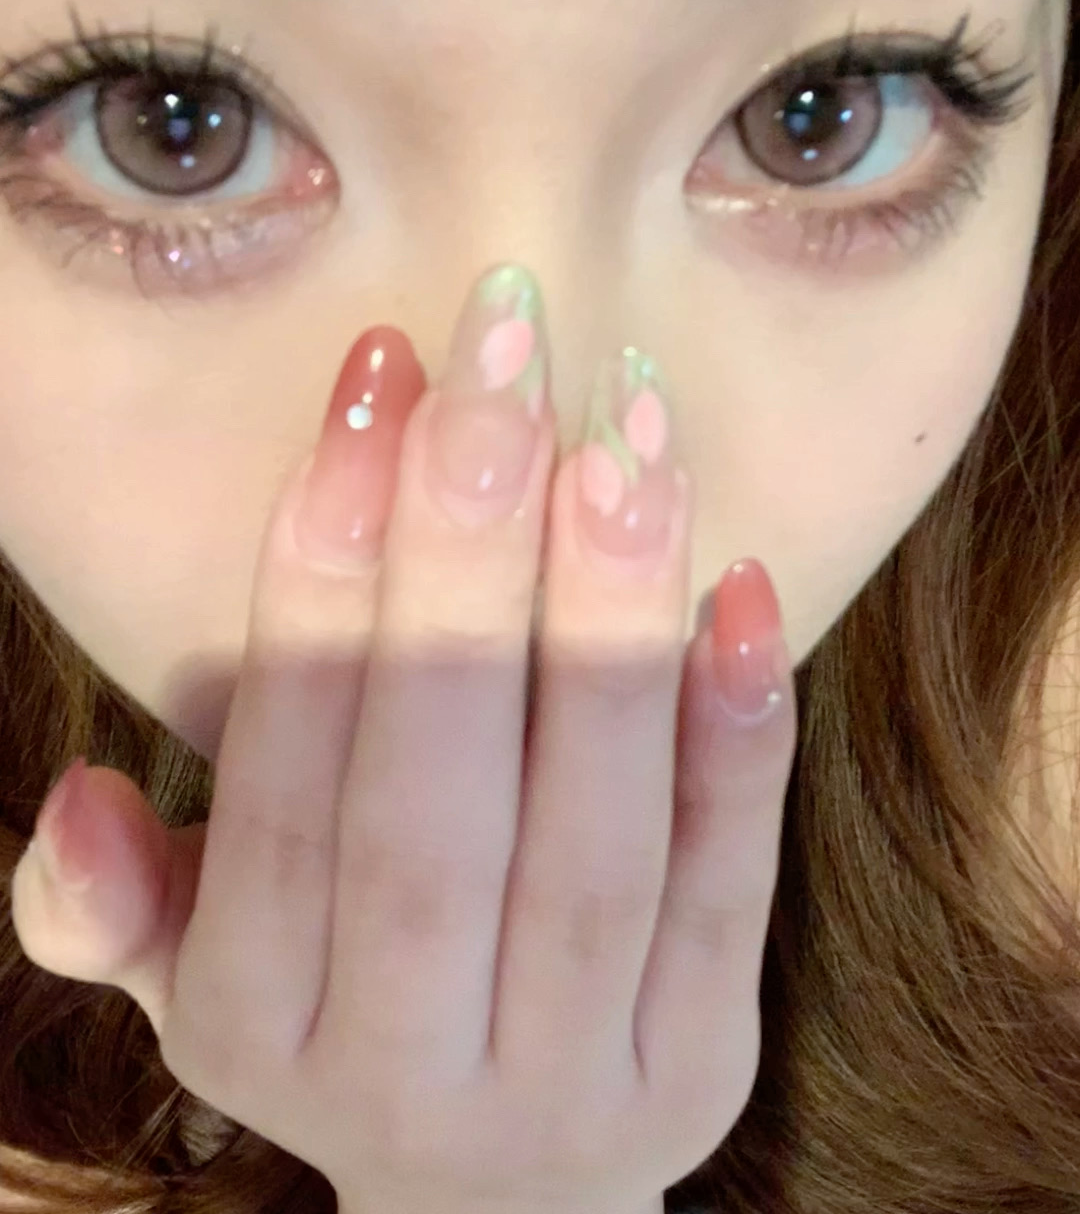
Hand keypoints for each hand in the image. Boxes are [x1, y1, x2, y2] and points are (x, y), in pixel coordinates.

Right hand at [11, 265, 797, 1213]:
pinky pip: (723, 891)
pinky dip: (732, 738)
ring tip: (622, 441)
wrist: (502, 1205)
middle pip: (430, 797)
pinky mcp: (697, 1062)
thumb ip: (128, 906)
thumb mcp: (213, 979)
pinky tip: (736, 588)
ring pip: (588, 832)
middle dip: (462, 564)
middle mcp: (398, 1055)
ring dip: (605, 620)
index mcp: (251, 1014)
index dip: (322, 576)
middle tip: (503, 368)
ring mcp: (563, 1073)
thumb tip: (74, 802)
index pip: (284, 776)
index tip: (376, 392)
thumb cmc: (350, 1017)